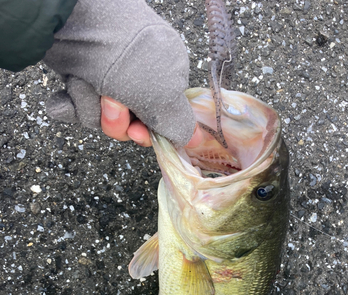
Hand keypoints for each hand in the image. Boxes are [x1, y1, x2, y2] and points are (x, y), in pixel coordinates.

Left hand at [44, 0, 196, 146]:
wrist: (77, 23)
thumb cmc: (127, 55)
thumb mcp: (164, 96)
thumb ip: (179, 124)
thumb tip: (196, 140)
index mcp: (167, 74)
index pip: (162, 119)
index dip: (150, 131)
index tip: (139, 133)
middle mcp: (139, 77)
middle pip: (131, 123)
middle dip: (119, 122)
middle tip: (114, 107)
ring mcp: (109, 78)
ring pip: (104, 118)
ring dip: (96, 109)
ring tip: (92, 87)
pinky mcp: (82, 77)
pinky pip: (82, 106)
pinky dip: (76, 101)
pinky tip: (75, 86)